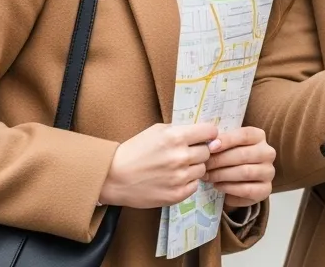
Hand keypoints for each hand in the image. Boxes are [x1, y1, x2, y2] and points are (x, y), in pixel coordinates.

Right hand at [99, 122, 217, 208]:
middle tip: (183, 154)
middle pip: (207, 152)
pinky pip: (194, 185)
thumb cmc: (134, 151)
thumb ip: (181, 130)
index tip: (204, 137)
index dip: (208, 134)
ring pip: (202, 169)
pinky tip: (173, 179)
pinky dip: (187, 182)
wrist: (114, 177)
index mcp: (176, 137)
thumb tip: (206, 134)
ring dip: (193, 167)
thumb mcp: (157, 131)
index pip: (210, 131)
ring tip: (175, 167)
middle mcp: (180, 156)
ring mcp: (180, 177)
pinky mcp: (177, 194)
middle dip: (198, 151)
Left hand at [203, 126, 276, 210]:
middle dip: (220, 161)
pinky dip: (229, 188)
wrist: (237, 182)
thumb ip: (219, 143)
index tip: (210, 147)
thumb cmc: (229, 159)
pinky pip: (246, 189)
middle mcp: (268, 153)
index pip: (245, 135)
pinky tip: (217, 186)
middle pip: (243, 155)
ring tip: (208, 177)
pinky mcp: (265, 190)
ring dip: (222, 175)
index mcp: (259, 137)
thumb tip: (208, 145)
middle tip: (204, 166)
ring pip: (245, 172)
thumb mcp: (225, 147)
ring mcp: (269, 172)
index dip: (227, 140)